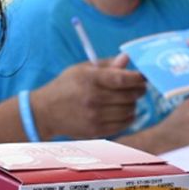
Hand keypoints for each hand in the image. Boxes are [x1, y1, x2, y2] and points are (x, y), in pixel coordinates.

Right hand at [32, 54, 146, 137]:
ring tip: (128, 99)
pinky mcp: (96, 130)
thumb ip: (107, 65)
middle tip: (138, 87)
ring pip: (129, 110)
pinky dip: (128, 117)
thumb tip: (127, 59)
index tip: (143, 76)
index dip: (138, 78)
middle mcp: (93, 98)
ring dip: (133, 104)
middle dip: (139, 90)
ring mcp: (95, 116)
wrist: (46, 112)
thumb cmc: (66, 86)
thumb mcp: (82, 70)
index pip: (123, 78)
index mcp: (90, 79)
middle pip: (130, 95)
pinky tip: (123, 111)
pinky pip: (124, 124)